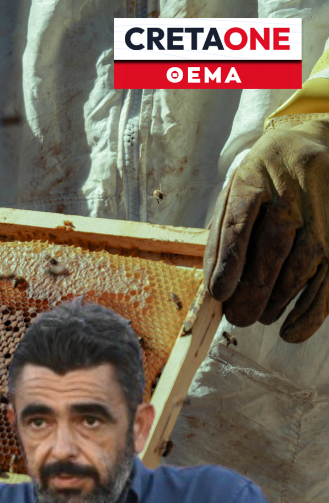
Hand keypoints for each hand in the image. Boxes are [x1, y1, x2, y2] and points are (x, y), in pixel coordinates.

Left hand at [205, 113, 328, 342]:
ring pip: (303, 264)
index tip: (220, 292)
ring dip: (279, 300)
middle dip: (254, 290)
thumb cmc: (261, 178)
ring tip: (258, 318)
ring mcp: (321, 213)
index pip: (239, 221)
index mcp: (253, 179)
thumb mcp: (233, 192)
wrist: (307, 144)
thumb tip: (213, 287)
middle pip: (273, 248)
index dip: (230, 260)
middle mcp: (290, 195)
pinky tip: (292, 330)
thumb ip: (221, 235)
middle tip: (238, 318)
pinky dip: (312, 309)